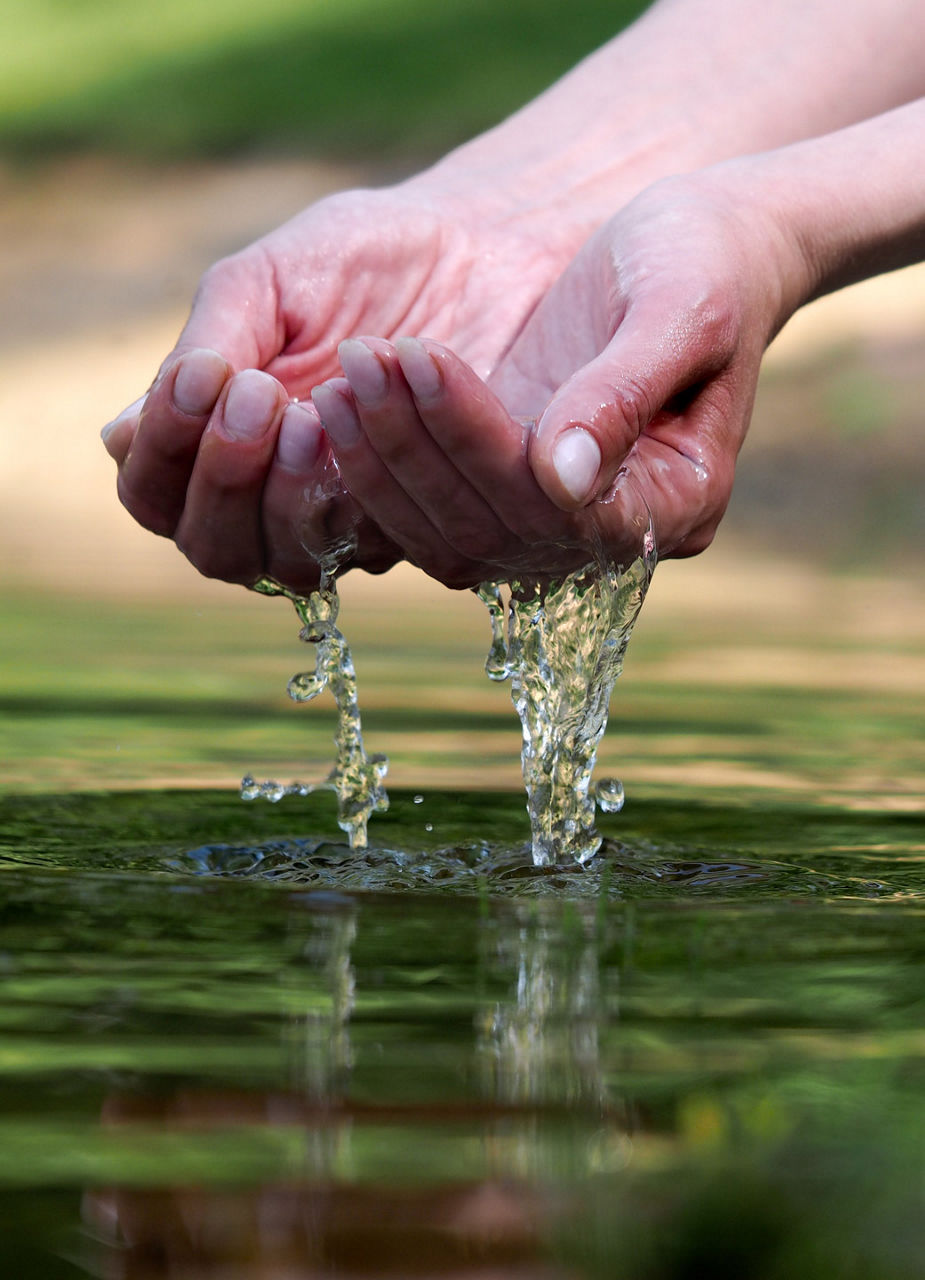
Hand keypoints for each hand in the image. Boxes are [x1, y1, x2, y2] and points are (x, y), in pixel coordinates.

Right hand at [102, 180, 578, 591]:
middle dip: (223, 480)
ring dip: (286, 496)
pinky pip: (373, 541)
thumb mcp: (267, 284)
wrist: (482, 247)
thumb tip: (118, 437)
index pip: (155, 494)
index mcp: (216, 439)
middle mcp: (272, 496)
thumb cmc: (362, 259)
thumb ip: (206, 351)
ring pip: (284, 562)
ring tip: (312, 414)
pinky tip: (370, 422)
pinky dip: (361, 487)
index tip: (202, 378)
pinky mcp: (419, 521)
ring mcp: (344, 517)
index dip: (164, 454)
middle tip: (260, 397)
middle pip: (214, 549)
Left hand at [310, 171, 805, 585]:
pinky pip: (427, 513)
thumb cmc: (708, 261)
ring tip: (343, 373)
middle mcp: (610, 532)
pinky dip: (378, 465)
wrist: (701, 246)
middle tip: (361, 358)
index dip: (483, 440)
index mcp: (677, 501)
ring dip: (384, 458)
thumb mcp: (682, 308)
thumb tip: (563, 481)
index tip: (426, 356)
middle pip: (492, 527)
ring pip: (447, 533)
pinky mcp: (504, 495)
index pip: (561, 505)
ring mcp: (553, 524)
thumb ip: (624, 393)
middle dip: (417, 444)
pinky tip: (339, 399)